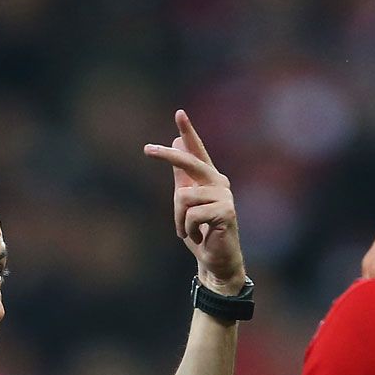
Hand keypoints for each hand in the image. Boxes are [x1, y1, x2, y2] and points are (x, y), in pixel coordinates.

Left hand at [144, 110, 244, 291]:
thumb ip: (182, 176)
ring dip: (180, 219)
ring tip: (189, 231)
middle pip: (189, 162)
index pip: (198, 152)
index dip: (189, 132)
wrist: (215, 261)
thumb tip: (176, 143)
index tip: (179, 113)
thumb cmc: (201, 233)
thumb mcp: (186, 203)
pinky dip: (189, 229)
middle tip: (147, 149)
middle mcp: (219, 183)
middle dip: (168, 155)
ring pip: (184, 196)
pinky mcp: (226, 212)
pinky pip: (192, 213)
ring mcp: (225, 197)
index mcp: (210, 180)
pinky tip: (201, 237)